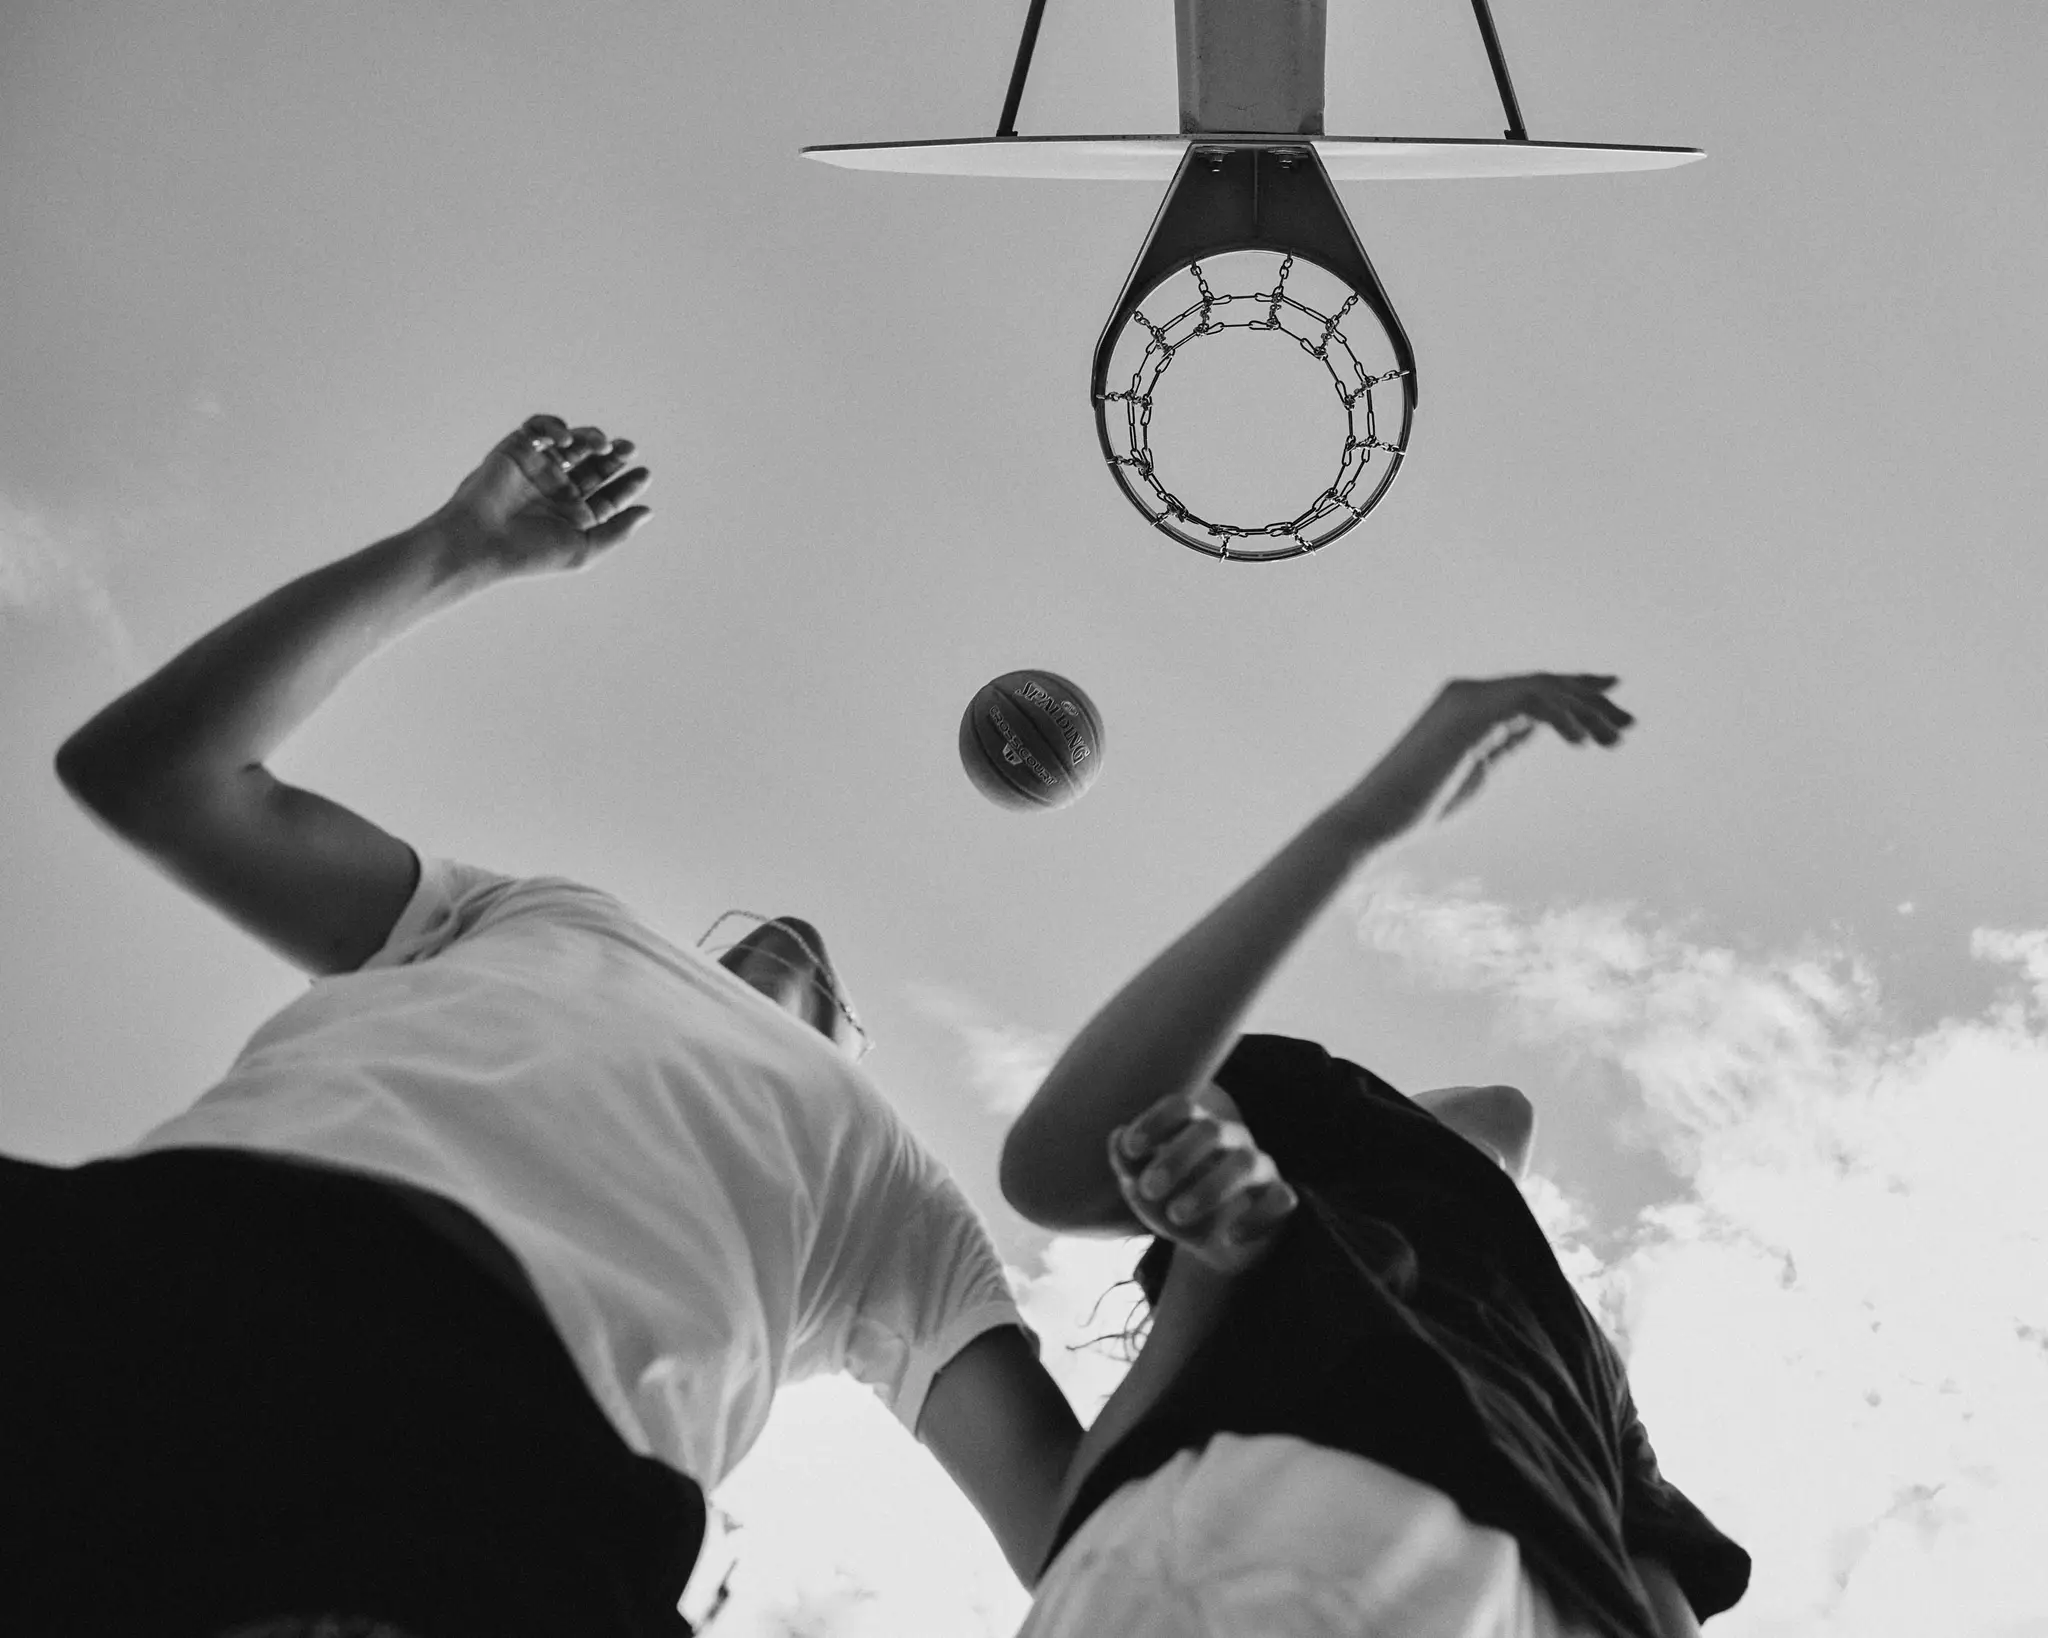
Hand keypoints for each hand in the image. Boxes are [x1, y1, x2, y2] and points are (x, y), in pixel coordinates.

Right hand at [433, 413, 653, 579]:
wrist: (480, 541)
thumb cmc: (530, 552)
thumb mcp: (584, 548)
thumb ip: (618, 531)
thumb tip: (648, 512)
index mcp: (574, 516)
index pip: (609, 495)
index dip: (629, 485)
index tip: (644, 474)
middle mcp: (558, 491)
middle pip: (594, 466)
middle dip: (614, 456)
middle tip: (628, 449)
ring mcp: (538, 469)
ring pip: (573, 444)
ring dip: (591, 438)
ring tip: (601, 445)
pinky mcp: (516, 450)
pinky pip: (540, 429)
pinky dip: (555, 427)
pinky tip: (565, 440)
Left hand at [1108, 1084, 1298, 1274]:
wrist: (1210, 1245)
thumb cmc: (1172, 1201)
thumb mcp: (1142, 1189)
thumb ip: (1126, 1164)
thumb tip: (1118, 1136)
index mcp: (1195, 1127)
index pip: (1181, 1107)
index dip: (1156, 1121)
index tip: (1131, 1149)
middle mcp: (1231, 1139)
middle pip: (1210, 1130)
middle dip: (1177, 1158)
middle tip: (1148, 1189)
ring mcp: (1259, 1167)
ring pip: (1245, 1163)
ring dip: (1208, 1189)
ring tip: (1175, 1215)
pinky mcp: (1279, 1198)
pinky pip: (1280, 1198)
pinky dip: (1256, 1217)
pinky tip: (1230, 1235)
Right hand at [1347, 673, 1633, 839]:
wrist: (1377, 818)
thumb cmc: (1417, 805)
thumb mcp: (1476, 768)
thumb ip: (1502, 742)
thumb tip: (1532, 728)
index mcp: (1471, 707)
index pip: (1535, 691)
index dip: (1579, 694)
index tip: (1616, 706)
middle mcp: (1469, 694)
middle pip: (1546, 684)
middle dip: (1593, 701)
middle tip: (1630, 724)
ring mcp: (1467, 700)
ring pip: (1543, 689)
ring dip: (1586, 711)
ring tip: (1616, 737)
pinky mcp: (1468, 714)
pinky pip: (1529, 701)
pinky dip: (1561, 715)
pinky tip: (1583, 740)